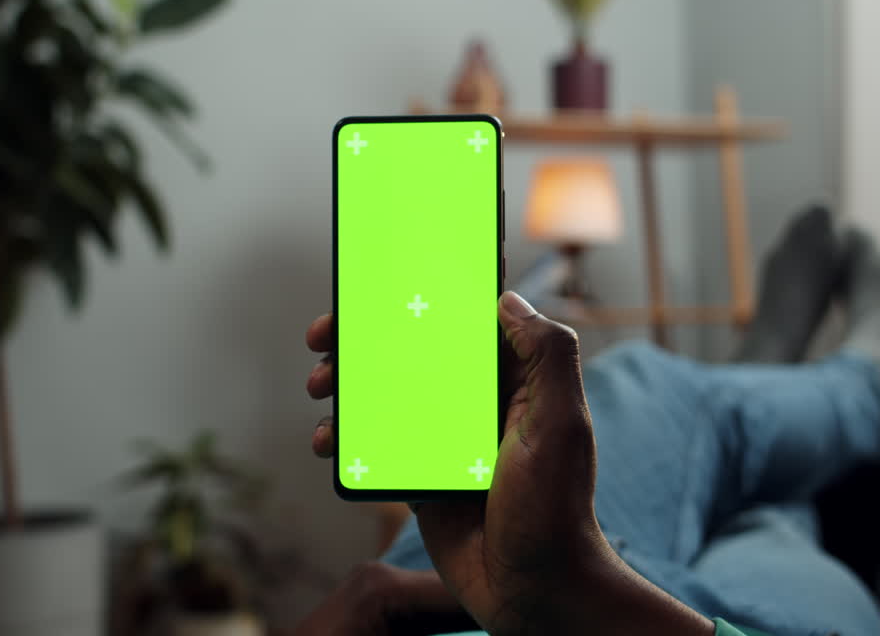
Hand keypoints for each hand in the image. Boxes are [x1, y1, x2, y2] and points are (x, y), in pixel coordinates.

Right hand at [305, 292, 712, 635]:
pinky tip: (328, 441)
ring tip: (320, 388)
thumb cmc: (556, 510)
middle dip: (363, 340)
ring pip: (385, 396)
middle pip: (410, 354)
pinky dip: (345, 437)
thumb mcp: (560, 423)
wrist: (535, 590)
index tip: (376, 289)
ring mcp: (444, 440)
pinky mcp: (420, 476)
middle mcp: (475, 404)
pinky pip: (374, 445)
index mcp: (511, 382)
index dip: (418, 300)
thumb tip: (508, 299)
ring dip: (345, 385)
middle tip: (326, 339)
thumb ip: (546, 356)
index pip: (460, 324)